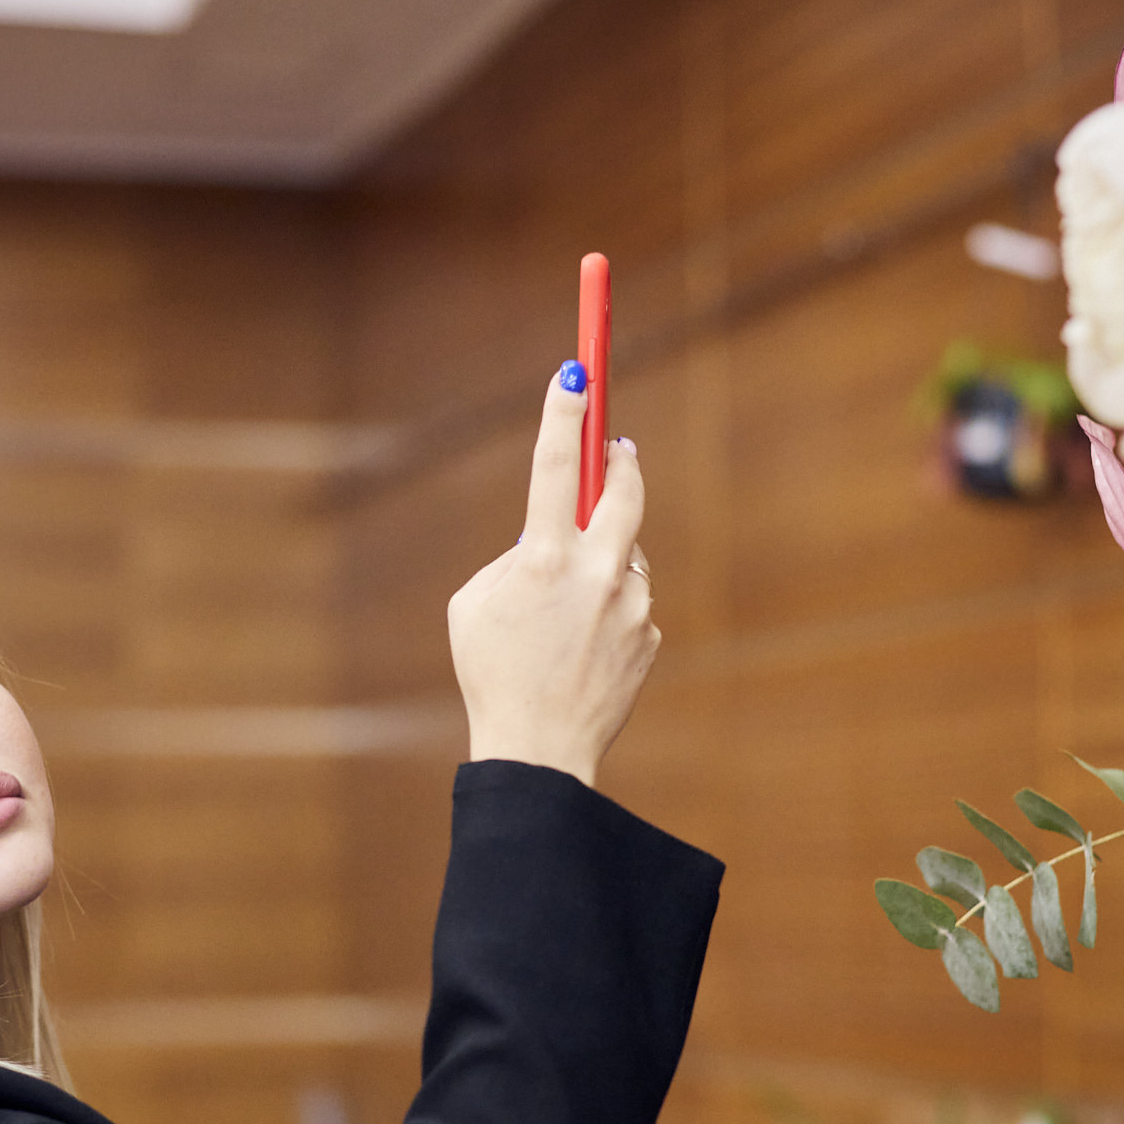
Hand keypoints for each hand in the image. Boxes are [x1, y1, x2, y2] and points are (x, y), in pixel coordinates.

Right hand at [448, 363, 657, 788]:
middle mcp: (596, 574)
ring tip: (570, 608)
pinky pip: (632, 602)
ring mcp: (630, 605)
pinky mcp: (650, 635)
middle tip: (617, 450)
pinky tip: (586, 647)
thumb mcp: (474, 605)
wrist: (540, 752)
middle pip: (624, 490)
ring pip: (628, 552)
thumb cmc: (492, 674)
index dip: (565, 412)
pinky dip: (612, 610)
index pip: (555, 465)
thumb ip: (513, 559)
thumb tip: (549, 539)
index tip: (576, 372)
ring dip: (607, 559)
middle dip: (619, 463)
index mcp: (543, 560)